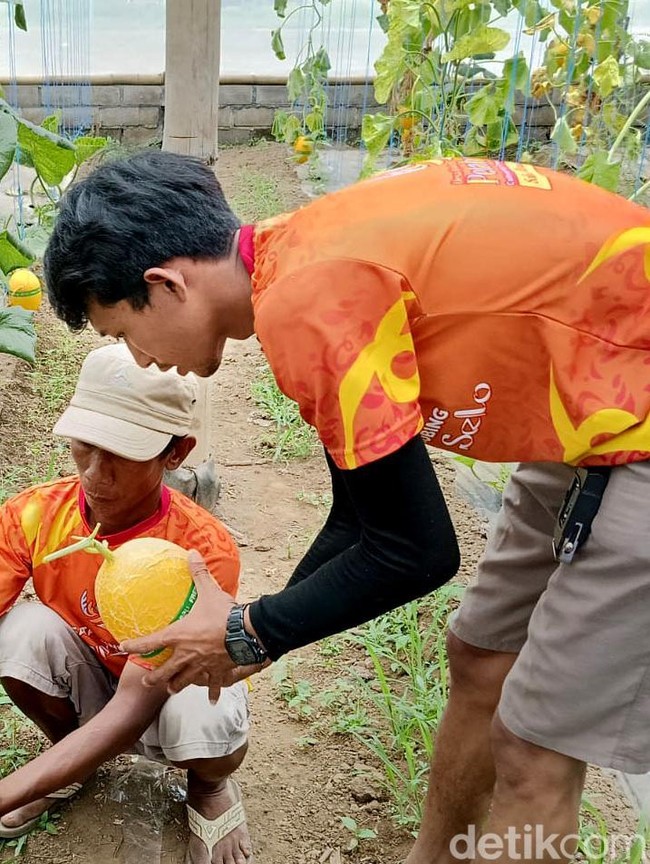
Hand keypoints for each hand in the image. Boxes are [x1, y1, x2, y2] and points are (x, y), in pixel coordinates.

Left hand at [119, 550, 263, 701]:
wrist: (246, 633)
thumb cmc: (223, 614)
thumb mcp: (209, 591)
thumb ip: (198, 573)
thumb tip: (191, 553)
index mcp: (179, 636)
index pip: (151, 642)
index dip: (135, 645)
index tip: (123, 646)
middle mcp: (186, 655)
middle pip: (164, 671)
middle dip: (153, 677)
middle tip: (147, 680)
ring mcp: (201, 667)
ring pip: (183, 682)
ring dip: (175, 685)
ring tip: (171, 688)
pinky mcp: (217, 672)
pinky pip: (213, 686)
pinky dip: (213, 693)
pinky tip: (212, 700)